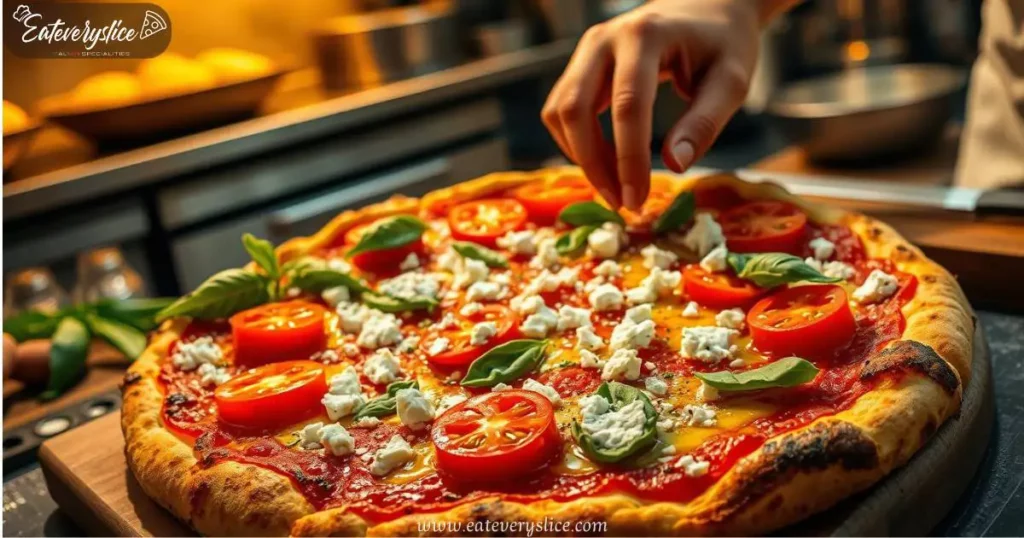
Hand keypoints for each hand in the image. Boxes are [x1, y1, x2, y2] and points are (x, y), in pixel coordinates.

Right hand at [542, 0, 771, 209]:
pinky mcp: (580, 65)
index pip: (628, 105)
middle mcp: (605, 38)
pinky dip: (576, 143)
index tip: (638, 199)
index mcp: (646, 36)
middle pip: (575, 108)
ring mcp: (587, 49)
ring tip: (616, 186)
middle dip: (593, 163)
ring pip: (559, 112)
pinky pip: (561, 110)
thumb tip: (675, 165)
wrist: (708, 8)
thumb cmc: (724, 44)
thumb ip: (705, 122)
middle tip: (621, 202)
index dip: (628, 158)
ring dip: (581, 156)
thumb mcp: (732, 81)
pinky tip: (606, 162)